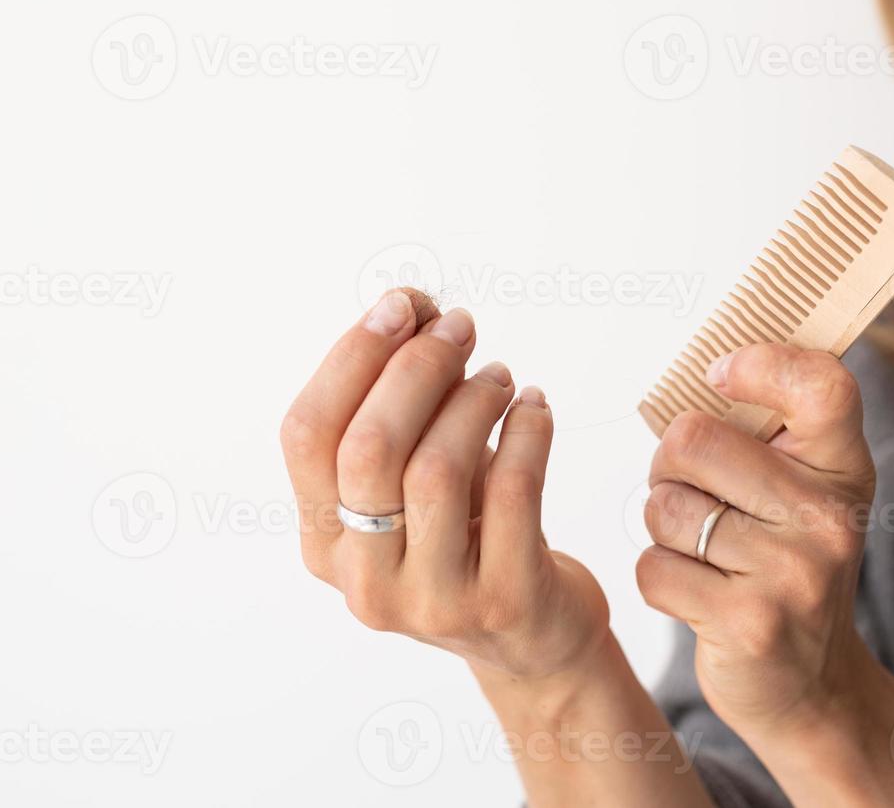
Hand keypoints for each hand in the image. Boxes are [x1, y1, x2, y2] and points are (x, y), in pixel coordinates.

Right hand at [280, 287, 609, 681]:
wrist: (531, 638)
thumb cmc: (468, 538)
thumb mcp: (416, 480)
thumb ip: (405, 409)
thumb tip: (415, 309)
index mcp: (322, 539)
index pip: (307, 434)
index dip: (350, 358)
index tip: (400, 306)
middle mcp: (362, 577)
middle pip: (367, 448)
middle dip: (415, 368)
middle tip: (460, 327)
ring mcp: (430, 599)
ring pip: (434, 469)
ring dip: (472, 399)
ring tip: (500, 376)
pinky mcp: (501, 600)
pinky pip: (513, 491)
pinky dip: (528, 430)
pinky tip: (535, 406)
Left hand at [636, 343, 876, 740]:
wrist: (809, 682)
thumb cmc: (785, 562)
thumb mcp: (803, 489)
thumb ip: (766, 430)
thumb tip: (703, 367)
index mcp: (841, 467)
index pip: (821, 385)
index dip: (760, 363)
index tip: (719, 377)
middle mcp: (828, 516)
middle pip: (692, 440)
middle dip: (668, 467)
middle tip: (692, 495)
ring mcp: (793, 572)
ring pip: (663, 507)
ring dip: (662, 527)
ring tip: (702, 550)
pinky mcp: (750, 623)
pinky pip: (653, 567)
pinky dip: (658, 578)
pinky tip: (697, 593)